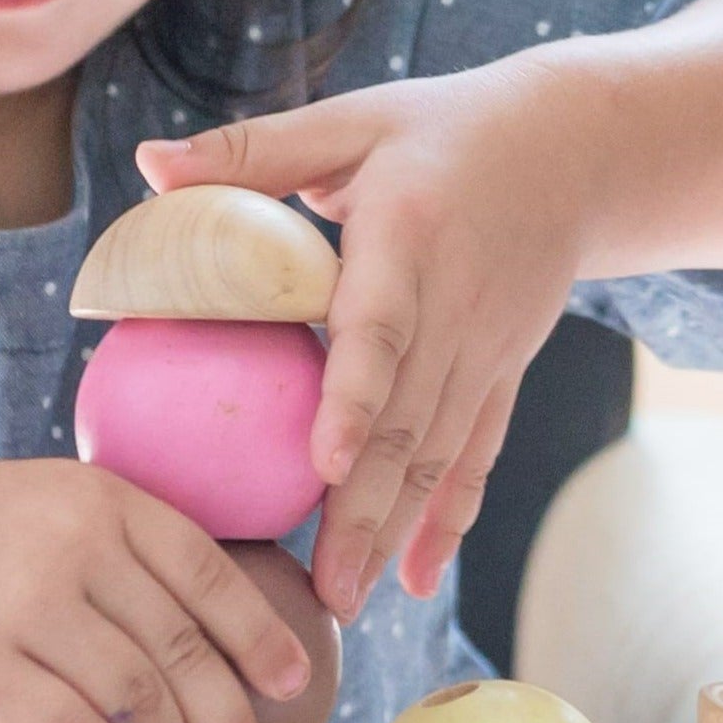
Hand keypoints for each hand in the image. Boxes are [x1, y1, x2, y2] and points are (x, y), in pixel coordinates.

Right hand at [0, 451, 311, 722]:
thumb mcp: (42, 507)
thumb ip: (113, 561)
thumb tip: (200, 657)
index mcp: (99, 498)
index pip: (208, 571)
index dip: (258, 635)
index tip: (291, 681)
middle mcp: (72, 544)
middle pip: (182, 646)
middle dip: (226, 718)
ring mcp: (23, 605)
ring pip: (135, 697)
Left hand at [139, 58, 589, 619]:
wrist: (572, 149)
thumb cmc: (440, 129)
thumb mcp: (351, 121)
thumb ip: (252, 151)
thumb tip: (150, 169)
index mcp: (409, 236)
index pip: (380, 328)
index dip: (355, 398)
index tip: (324, 464)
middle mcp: (456, 305)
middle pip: (409, 421)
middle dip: (366, 511)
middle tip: (323, 589)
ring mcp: (487, 348)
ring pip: (440, 453)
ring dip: (396, 532)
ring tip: (348, 600)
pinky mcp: (503, 371)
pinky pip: (476, 454)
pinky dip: (450, 519)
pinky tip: (416, 579)